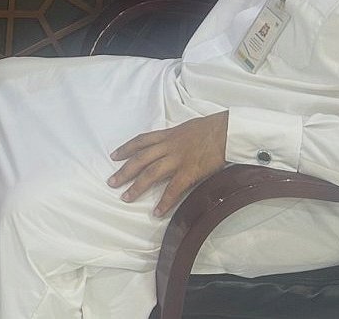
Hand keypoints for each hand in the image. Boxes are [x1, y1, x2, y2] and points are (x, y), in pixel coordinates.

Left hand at [107, 112, 228, 215]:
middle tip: (112, 182)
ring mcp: (178, 159)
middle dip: (124, 171)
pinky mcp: (190, 171)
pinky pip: (173, 189)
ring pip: (151, 173)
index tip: (114, 156)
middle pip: (140, 159)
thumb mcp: (187, 128)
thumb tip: (170, 143)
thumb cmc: (211, 128)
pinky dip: (164, 201)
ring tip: (126, 197)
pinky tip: (157, 212)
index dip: (126, 148)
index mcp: (168, 135)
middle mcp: (168, 146)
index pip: (141, 141)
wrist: (226, 130)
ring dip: (137, 187)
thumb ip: (175, 136)